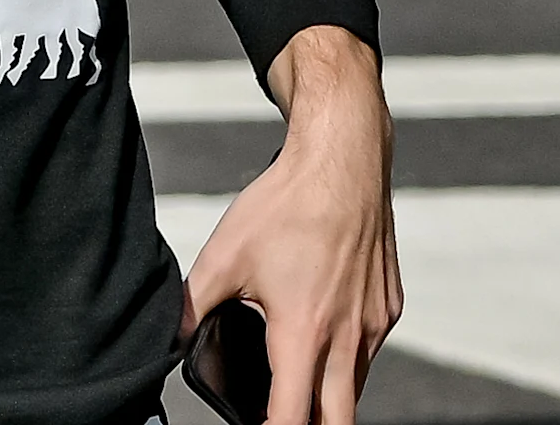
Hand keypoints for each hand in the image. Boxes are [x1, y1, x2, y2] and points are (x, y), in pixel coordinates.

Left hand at [182, 25, 399, 424]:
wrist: (343, 161)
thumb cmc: (285, 206)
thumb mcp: (223, 256)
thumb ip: (192, 306)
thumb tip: (170, 339)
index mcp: (303, 332)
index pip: (293, 416)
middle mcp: (347, 336)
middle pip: (338, 419)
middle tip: (280, 416)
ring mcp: (374, 324)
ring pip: (355, 387)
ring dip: (327, 395)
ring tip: (294, 382)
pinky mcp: (389, 309)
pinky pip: (368, 351)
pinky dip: (346, 358)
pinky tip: (320, 334)